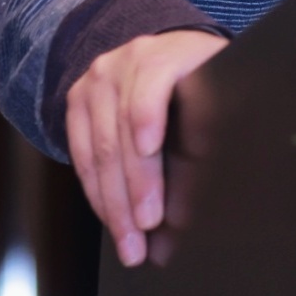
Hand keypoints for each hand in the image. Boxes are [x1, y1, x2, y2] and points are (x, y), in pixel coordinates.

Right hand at [67, 29, 228, 266]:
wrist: (165, 53)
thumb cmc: (201, 80)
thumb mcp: (218, 85)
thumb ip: (216, 115)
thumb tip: (218, 169)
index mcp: (166, 55)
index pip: (152, 84)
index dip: (149, 117)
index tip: (150, 150)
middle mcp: (125, 63)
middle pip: (122, 131)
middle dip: (134, 186)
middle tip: (147, 227)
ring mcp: (96, 82)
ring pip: (98, 151)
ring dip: (113, 203)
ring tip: (130, 242)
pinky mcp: (76, 102)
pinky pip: (80, 156)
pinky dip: (97, 194)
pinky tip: (112, 221)